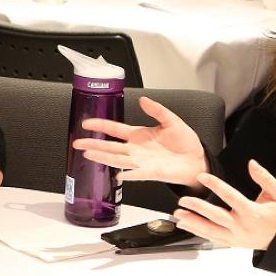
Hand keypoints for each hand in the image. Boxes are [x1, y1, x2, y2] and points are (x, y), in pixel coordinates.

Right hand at [70, 95, 206, 185]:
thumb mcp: (172, 120)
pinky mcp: (151, 173)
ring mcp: (142, 162)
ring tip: (88, 154)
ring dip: (103, 157)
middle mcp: (136, 149)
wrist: (197, 159)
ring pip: (118, 159)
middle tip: (77, 142)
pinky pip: (137, 174)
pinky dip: (128, 175)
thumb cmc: (185, 142)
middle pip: (110, 146)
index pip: (115, 129)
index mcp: (139, 135)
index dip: (101, 125)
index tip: (86, 123)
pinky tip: (118, 175)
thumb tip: (143, 99)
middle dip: (93, 144)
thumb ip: (157, 110)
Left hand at [172, 160, 275, 249]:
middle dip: (198, 207)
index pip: (231, 196)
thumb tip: (252, 164)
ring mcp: (235, 236)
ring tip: (178, 214)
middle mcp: (241, 225)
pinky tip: (185, 225)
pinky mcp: (230, 242)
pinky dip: (196, 232)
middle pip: (216, 215)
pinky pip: (211, 238)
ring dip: (192, 222)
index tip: (202, 177)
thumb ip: (265, 178)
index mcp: (252, 212)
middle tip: (183, 200)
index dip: (216, 185)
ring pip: (210, 230)